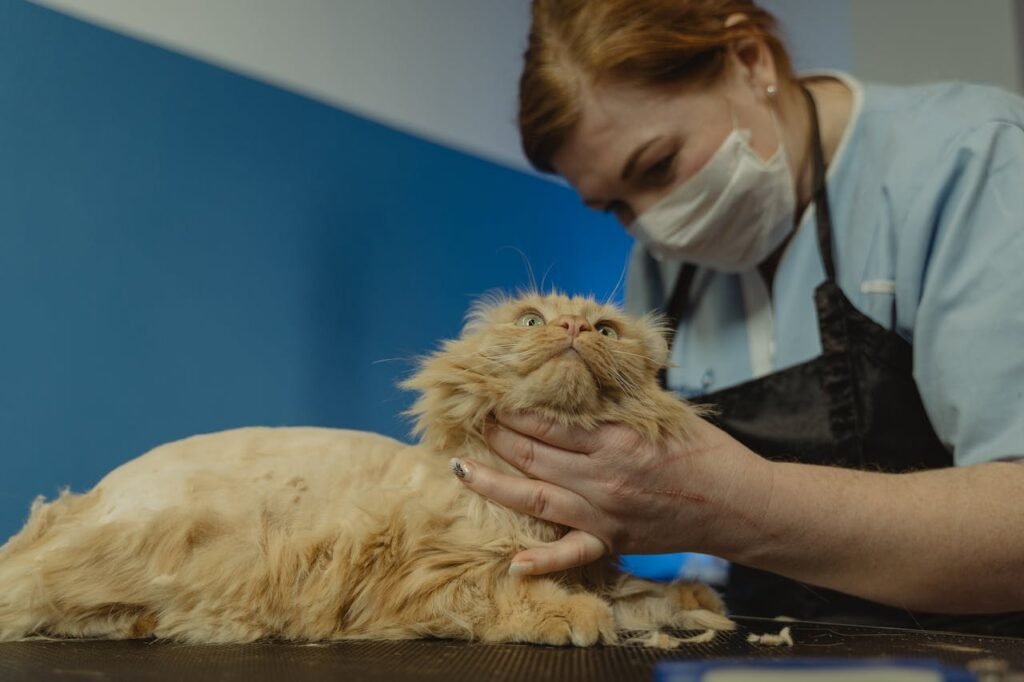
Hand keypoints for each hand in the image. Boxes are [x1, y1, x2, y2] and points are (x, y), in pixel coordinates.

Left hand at [453, 410, 769, 574]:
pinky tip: (514, 563)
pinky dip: (543, 561)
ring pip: (536, 498)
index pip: (550, 423)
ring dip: (494, 483)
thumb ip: (618, 399)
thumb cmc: (704, 450)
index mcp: (615, 440)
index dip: (515, 410)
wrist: (738, 503)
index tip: (493, 396)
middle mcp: (602, 478)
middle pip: (534, 455)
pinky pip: (572, 554)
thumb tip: (581, 371)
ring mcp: (604, 513)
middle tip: (472, 421)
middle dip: (498, 436)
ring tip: (461, 468)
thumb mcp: (661, 411)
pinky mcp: (613, 540)